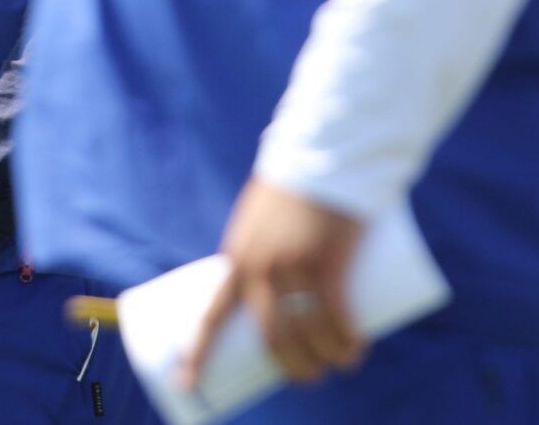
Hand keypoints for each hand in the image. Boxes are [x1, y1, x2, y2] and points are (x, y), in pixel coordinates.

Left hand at [181, 178, 366, 388]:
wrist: (321, 154)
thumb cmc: (296, 189)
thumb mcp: (265, 221)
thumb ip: (267, 251)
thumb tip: (282, 291)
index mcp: (237, 260)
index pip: (210, 315)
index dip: (197, 354)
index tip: (184, 385)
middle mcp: (258, 267)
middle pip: (270, 335)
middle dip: (292, 366)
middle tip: (310, 376)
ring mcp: (292, 264)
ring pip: (305, 330)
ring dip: (326, 357)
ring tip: (342, 363)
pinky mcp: (326, 259)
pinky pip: (335, 313)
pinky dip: (345, 338)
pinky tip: (354, 350)